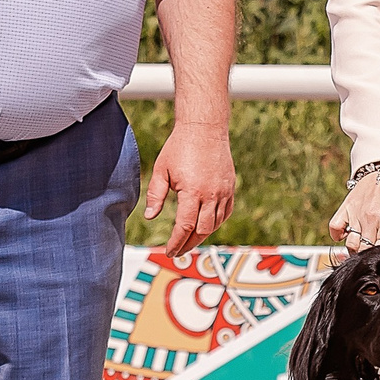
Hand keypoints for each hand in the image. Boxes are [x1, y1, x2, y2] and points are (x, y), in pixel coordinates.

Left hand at [145, 121, 235, 255]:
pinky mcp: (230, 188)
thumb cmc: (179, 147)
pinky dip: (215, 223)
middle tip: (178, 251)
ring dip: (202, 235)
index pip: (184, 227)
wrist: (204, 129)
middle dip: (188, 244)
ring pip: (215, 224)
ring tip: (189, 241)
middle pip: (201, 231)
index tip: (169, 250)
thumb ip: (155, 195)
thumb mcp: (161, 170)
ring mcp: (223, 192)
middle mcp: (211, 195)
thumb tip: (149, 217)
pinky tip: (205, 226)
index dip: (176, 242)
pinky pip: (225, 213)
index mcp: (192, 192)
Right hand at [328, 168, 379, 249]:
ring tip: (362, 248)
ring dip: (355, 249)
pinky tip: (347, 235)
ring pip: (351, 243)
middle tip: (372, 256)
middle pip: (364, 250)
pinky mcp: (347, 207)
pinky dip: (337, 235)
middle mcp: (371, 220)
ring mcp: (357, 214)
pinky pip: (335, 226)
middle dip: (368, 256)